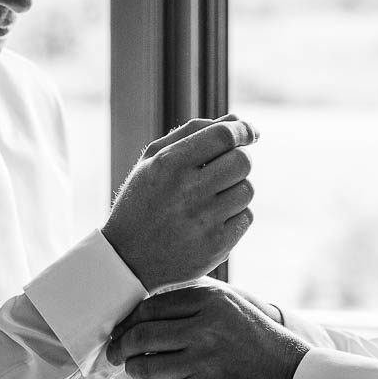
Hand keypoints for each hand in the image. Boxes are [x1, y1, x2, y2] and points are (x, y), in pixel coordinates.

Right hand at [103, 115, 257, 290]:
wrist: (128, 258)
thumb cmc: (143, 200)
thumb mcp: (153, 160)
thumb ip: (192, 133)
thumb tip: (237, 120)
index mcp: (169, 165)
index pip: (223, 136)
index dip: (243, 130)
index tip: (249, 133)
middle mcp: (187, 192)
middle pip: (243, 161)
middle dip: (239, 159)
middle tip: (224, 169)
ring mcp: (203, 221)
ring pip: (247, 190)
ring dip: (236, 189)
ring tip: (212, 198)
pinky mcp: (216, 246)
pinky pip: (246, 217)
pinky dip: (235, 215)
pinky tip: (212, 220)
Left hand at [106, 284, 308, 378]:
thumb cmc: (258, 344)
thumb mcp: (232, 307)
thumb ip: (193, 303)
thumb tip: (142, 312)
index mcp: (210, 299)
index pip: (150, 306)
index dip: (128, 320)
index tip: (120, 330)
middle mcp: (204, 326)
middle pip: (140, 334)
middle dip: (119, 346)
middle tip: (113, 353)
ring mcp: (202, 359)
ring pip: (144, 365)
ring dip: (132, 369)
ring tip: (132, 370)